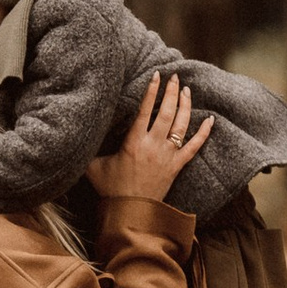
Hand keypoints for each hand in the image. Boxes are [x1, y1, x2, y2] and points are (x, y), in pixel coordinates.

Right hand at [89, 74, 211, 203]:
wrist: (130, 212)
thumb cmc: (111, 189)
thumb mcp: (93, 166)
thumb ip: (88, 149)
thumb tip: (75, 134)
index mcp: (133, 142)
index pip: (144, 110)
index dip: (151, 91)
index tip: (156, 75)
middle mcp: (153, 146)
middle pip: (166, 113)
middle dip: (172, 92)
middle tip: (175, 77)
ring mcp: (167, 156)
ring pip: (181, 125)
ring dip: (185, 106)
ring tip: (186, 90)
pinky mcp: (177, 166)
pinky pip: (195, 147)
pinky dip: (204, 133)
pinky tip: (211, 120)